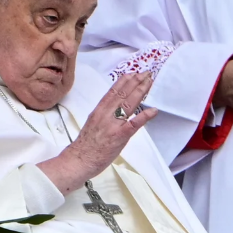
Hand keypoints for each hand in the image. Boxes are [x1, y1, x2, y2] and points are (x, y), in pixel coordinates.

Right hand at [38, 73, 157, 192]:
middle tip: (146, 73)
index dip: (124, 81)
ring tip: (149, 82)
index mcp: (99, 111)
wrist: (79, 160)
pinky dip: (144, 116)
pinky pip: (133, 124)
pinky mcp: (119, 136)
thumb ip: (104, 114)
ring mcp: (113, 125)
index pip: (113, 92)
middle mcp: (106, 114)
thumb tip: (115, 106)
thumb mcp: (93, 122)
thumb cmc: (86, 145)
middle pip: (122, 94)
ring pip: (128, 104)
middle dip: (135, 82)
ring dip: (140, 92)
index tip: (133, 73)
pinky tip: (153, 110)